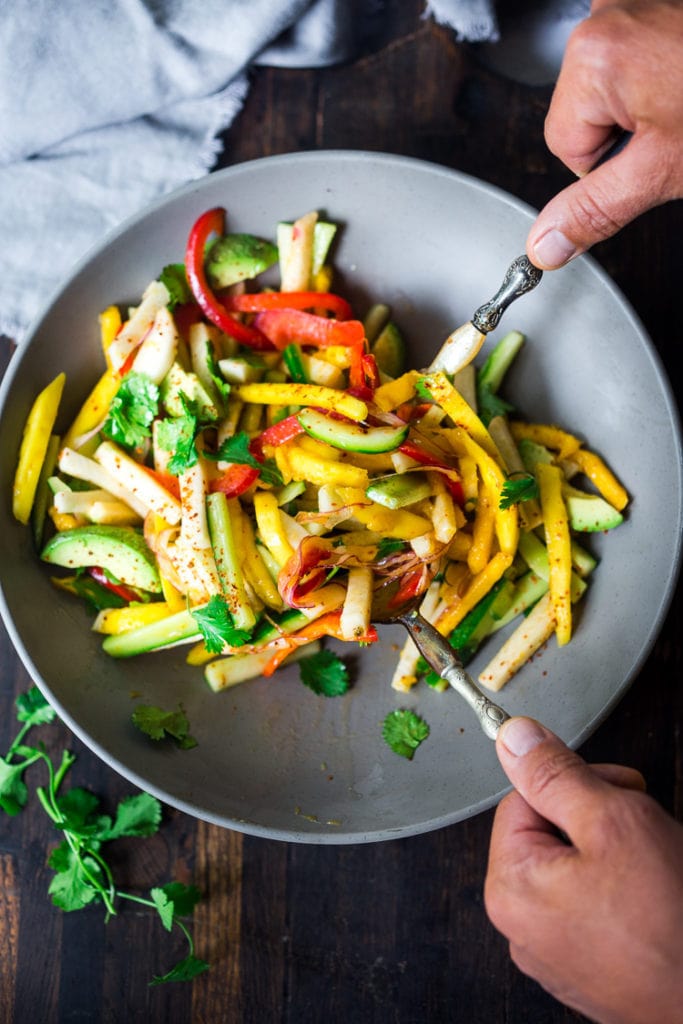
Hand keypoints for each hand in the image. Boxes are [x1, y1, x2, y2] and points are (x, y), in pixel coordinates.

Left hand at [484, 716, 682, 1023]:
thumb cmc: (673, 926)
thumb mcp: (613, 821)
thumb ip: (556, 774)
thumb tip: (514, 738)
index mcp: (511, 888)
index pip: (523, 798)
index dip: (576, 785)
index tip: (618, 793)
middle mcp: (522, 927)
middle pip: (550, 834)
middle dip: (600, 819)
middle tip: (644, 831)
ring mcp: (556, 954)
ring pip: (578, 869)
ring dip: (618, 854)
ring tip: (656, 870)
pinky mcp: (590, 971)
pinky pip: (595, 908)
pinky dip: (626, 894)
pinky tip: (657, 902)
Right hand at [527, 0, 682, 268]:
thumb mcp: (661, 172)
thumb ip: (595, 210)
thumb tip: (544, 244)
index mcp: (595, 58)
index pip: (565, 146)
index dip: (611, 164)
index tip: (651, 151)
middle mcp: (607, 17)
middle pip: (584, 112)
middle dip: (627, 130)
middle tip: (674, 125)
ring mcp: (634, 5)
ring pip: (610, 87)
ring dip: (646, 104)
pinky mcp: (655, 8)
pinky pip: (635, 57)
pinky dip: (660, 75)